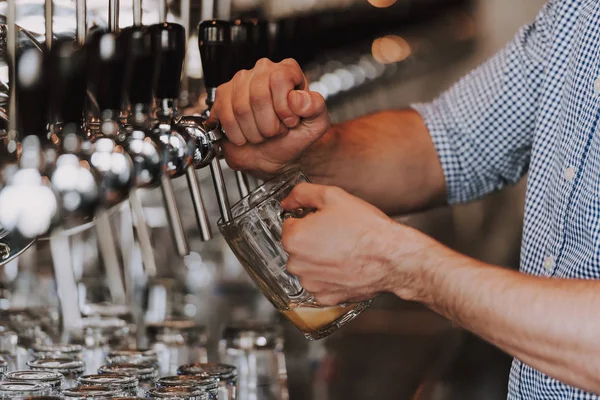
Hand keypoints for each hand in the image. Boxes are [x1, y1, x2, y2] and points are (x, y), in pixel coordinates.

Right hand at [210, 58, 329, 175]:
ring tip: (261, 133)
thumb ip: (315, 107)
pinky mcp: (223, 96)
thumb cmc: (293, 136)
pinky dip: (237, 134)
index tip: (289, 121)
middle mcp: (262, 70)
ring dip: (253, 132)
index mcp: (288, 70)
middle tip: (274, 132)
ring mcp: (240, 81)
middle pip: (258, 95)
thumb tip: (297, 99)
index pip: (279, 79)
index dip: (284, 108)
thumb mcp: (316, 124)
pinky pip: (225, 114)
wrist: (274, 154)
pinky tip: (245, 135)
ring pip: (241, 108)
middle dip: (268, 124)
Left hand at [281, 183, 438, 305]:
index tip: (324, 221)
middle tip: (337, 234)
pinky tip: (346, 266)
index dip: (308, 219)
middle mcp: (297, 264)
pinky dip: (330, 277)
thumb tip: (288, 201)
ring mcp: (310, 283)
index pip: (290, 224)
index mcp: (294, 238)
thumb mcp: (333, 196)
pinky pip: (320, 283)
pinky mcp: (325, 297)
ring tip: (343, 250)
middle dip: (312, 240)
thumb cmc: (366, 229)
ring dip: (319, 259)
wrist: (392, 257)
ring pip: (308, 266)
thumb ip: (302, 194)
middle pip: (298, 246)